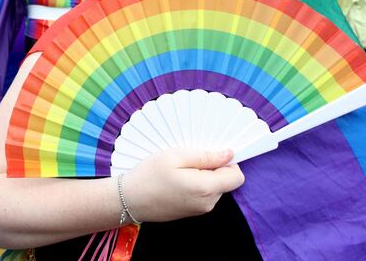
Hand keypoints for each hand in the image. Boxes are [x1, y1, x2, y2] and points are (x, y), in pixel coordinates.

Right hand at [122, 149, 243, 222]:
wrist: (129, 200)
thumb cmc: (149, 175)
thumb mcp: (175, 156)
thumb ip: (205, 156)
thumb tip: (229, 154)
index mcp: (206, 188)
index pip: (237, 177)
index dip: (228, 163)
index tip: (211, 154)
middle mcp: (207, 203)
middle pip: (225, 181)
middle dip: (213, 168)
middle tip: (187, 160)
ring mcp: (200, 210)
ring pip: (214, 187)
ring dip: (203, 176)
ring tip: (179, 170)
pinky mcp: (191, 212)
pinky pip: (203, 194)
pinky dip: (195, 184)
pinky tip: (176, 180)